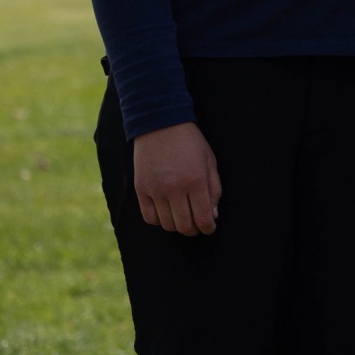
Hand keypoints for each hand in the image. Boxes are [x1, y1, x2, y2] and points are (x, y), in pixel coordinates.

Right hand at [133, 121, 221, 235]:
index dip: (208, 228)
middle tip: (197, 226)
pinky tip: (166, 213)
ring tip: (183, 218)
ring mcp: (155, 190)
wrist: (160, 124)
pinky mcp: (141, 189)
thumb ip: (214, 189)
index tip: (210, 228)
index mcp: (196, 181)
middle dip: (194, 230)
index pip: (203, 218)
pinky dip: (159, 221)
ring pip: (166, 224)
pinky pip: (149, 217)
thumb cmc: (190, 142)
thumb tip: (213, 215)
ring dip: (177, 226)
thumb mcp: (210, 161)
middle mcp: (174, 189)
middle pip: (184, 225)